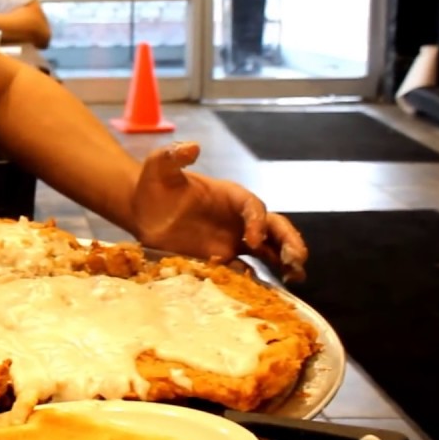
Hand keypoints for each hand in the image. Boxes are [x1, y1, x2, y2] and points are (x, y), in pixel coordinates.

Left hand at [130, 141, 307, 281]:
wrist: (142, 209)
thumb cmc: (153, 186)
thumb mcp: (159, 167)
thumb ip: (173, 156)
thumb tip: (192, 146)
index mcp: (230, 195)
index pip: (253, 207)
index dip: (257, 222)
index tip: (251, 241)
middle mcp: (238, 217)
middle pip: (274, 227)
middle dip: (288, 241)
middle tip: (296, 260)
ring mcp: (235, 238)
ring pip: (270, 248)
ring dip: (286, 261)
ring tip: (295, 276)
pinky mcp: (225, 257)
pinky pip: (249, 267)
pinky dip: (261, 277)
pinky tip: (267, 293)